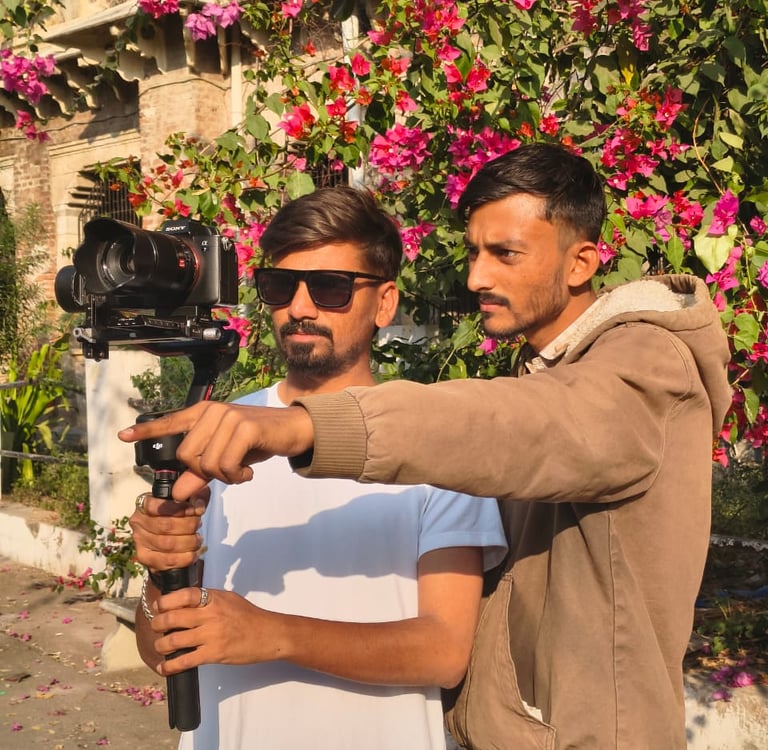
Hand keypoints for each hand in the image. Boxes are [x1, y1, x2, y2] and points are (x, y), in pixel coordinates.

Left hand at [117, 401, 314, 499]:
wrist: (293, 429)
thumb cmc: (258, 442)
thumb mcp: (226, 458)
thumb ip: (200, 473)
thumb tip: (177, 495)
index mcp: (204, 414)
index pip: (170, 422)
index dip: (147, 431)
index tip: (122, 436)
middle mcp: (213, 411)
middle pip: (187, 456)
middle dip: (205, 473)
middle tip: (228, 472)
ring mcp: (228, 417)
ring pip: (207, 463)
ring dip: (224, 477)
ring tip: (240, 472)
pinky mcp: (245, 427)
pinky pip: (225, 465)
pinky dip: (236, 477)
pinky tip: (247, 473)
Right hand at [129, 490, 207, 570]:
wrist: (169, 532)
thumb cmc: (178, 512)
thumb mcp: (188, 498)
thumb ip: (196, 495)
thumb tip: (199, 504)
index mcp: (144, 504)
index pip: (157, 506)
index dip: (179, 509)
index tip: (195, 510)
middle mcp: (138, 522)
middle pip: (165, 526)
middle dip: (188, 526)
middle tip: (198, 525)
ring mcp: (139, 541)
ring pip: (167, 544)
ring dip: (188, 542)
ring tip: (197, 539)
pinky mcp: (145, 558)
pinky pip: (167, 560)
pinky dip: (185, 558)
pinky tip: (194, 553)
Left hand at [147, 587, 282, 674]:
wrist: (268, 634)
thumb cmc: (249, 616)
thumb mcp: (229, 598)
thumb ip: (208, 598)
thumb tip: (185, 600)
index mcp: (214, 598)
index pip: (183, 595)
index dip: (166, 601)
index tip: (158, 607)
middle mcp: (211, 615)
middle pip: (173, 618)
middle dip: (158, 624)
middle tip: (155, 627)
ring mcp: (211, 635)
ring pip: (175, 640)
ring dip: (161, 645)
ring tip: (160, 647)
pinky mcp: (214, 654)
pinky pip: (185, 660)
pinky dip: (170, 666)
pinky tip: (164, 667)